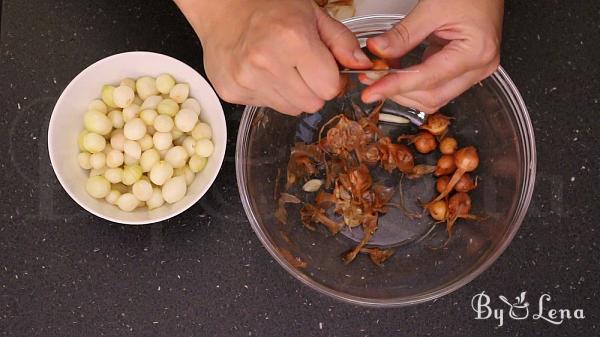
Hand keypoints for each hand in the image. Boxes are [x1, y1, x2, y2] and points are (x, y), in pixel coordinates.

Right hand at [175, 0, 371, 114]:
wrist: (222, 6)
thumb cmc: (268, 5)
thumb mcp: (313, 14)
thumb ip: (341, 42)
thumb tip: (362, 66)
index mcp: (293, 39)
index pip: (329, 88)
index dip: (331, 80)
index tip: (323, 68)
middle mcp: (266, 62)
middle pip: (311, 104)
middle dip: (313, 89)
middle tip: (302, 68)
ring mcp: (246, 79)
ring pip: (290, 110)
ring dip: (292, 94)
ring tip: (281, 68)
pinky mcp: (232, 91)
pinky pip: (267, 106)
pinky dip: (270, 93)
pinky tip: (262, 72)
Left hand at [361, 0, 503, 112]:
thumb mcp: (431, 7)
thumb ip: (402, 34)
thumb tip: (377, 51)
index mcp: (476, 51)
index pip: (427, 79)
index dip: (395, 87)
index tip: (372, 92)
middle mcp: (479, 67)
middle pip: (431, 96)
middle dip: (398, 92)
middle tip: (371, 80)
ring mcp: (474, 70)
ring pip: (433, 97)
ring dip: (404, 91)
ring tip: (381, 76)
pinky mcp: (465, 69)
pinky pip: (436, 87)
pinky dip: (413, 84)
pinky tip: (396, 73)